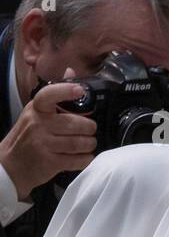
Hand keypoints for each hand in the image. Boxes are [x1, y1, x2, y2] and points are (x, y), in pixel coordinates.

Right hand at [0, 77, 96, 199]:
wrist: (10, 165)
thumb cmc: (28, 137)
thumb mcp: (36, 113)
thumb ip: (55, 95)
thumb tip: (71, 71)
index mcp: (37, 109)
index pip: (49, 95)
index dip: (65, 91)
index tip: (78, 90)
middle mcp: (38, 124)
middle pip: (76, 124)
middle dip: (89, 129)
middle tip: (88, 132)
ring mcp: (43, 143)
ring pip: (81, 142)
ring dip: (89, 145)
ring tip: (86, 144)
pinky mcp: (50, 162)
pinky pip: (79, 160)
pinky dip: (85, 159)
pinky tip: (82, 156)